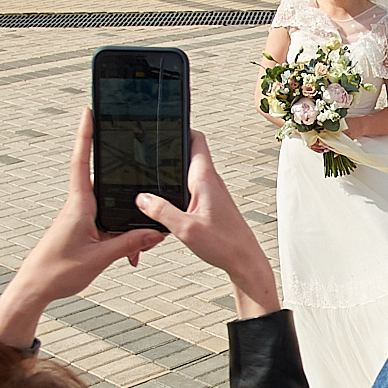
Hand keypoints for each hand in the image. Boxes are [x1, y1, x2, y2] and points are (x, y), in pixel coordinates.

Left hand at [0, 111, 164, 348]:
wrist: (34, 289)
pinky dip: (121, 237)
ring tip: (137, 250)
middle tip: (141, 183)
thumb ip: (128, 243)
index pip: (82, 162)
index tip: (88, 112)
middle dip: (128, 189)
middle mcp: (79, 207)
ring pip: (112, 211)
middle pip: (108, 187)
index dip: (85, 136)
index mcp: (79, 205)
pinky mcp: (82, 232)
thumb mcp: (99, 258)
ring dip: (127, 226)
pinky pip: (108, 226)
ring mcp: (80, 219)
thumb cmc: (56, 272)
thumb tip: (153, 232)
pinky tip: (130, 255)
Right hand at [135, 132, 281, 316]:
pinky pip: (191, 188)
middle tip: (150, 150)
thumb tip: (142, 198)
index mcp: (205, 179)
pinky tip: (165, 201)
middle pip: (189, 154)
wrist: (244, 261)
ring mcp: (212, 193)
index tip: (164, 126)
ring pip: (189, 172)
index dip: (181, 128)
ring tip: (154, 174)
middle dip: (171, 150)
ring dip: (174, 171)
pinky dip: (178, 189)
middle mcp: (210, 181)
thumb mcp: (185, 229)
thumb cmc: (224, 244)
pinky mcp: (211, 205)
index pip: (196, 140)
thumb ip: (161, 212)